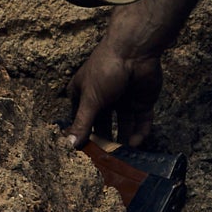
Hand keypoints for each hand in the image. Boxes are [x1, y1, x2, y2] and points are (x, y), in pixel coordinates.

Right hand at [65, 30, 165, 147]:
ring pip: (123, 125)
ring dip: (123, 140)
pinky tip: (136, 143)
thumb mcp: (91, 99)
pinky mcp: (142, 101)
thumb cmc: (106, 69)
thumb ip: (82, 123)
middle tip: (105, 161)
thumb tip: (69, 145)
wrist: (136, 50)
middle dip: (105, 142)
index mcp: (84, 94)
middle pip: (103, 125)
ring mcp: (123, 100)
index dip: (83, 136)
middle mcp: (104, 98)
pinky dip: (139, 132)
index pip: (81, 120)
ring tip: (123, 158)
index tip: (84, 155)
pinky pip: (141, 121)